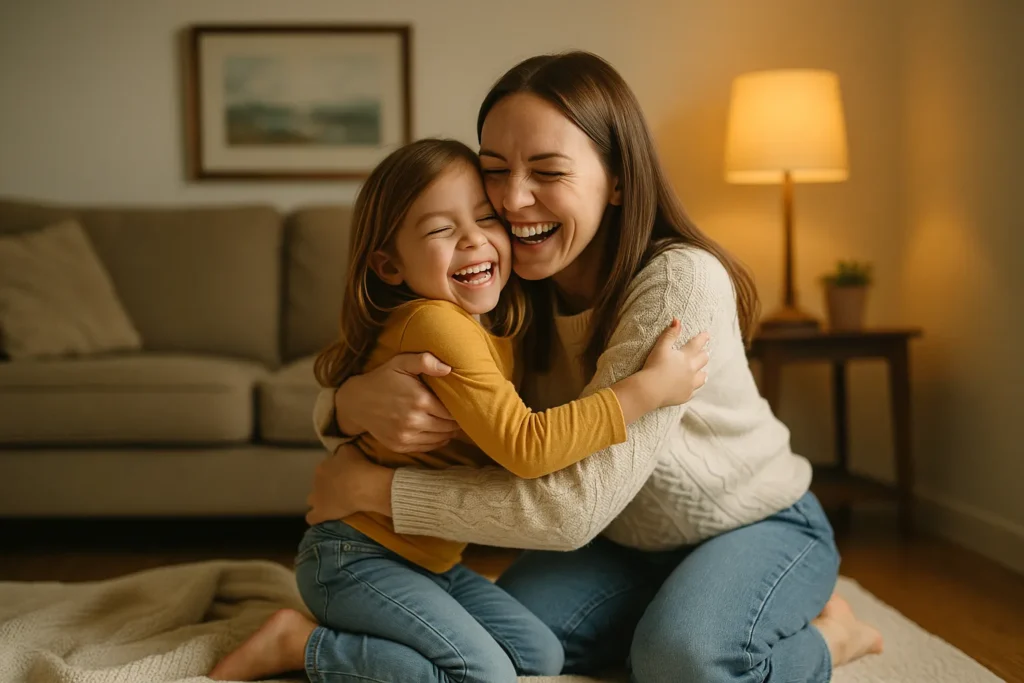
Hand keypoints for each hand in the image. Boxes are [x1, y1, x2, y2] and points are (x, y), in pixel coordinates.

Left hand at [305, 445, 394, 524]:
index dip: (335, 473)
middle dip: (327, 486)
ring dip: (320, 501)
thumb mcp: (349, 450)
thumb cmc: (358, 466)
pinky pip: (312, 518)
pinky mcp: (320, 513)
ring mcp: (316, 498)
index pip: (325, 469)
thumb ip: (340, 453)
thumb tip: (339, 455)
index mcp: (322, 467)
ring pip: (311, 500)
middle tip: (343, 489)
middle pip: (319, 484)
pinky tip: (324, 517)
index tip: (345, 475)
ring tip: (334, 504)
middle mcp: (316, 481)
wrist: (362, 485)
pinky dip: (317, 517)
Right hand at [335, 352, 459, 452]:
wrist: (356, 402)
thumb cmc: (382, 379)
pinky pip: (427, 447)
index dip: (459, 410)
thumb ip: (425, 361)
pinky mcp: (400, 446)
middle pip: (448, 427)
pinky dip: (436, 441)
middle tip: (459, 416)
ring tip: (451, 425)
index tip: (462, 406)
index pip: (452, 412)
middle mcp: (414, 421)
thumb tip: (448, 369)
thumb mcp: (401, 362)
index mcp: (420, 400)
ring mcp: (406, 436)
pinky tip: (437, 433)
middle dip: (455, 422)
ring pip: (440, 439)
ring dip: (448, 433)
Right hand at [641, 322, 709, 406]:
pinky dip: (692, 387)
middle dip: (704, 355)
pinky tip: (691, 387)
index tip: (707, 335)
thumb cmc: (654, 366)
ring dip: (702, 373)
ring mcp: (690, 384)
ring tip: (703, 372)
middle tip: (705, 353)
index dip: (702, 338)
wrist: (650, 389)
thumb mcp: (661, 347)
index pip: (697, 344)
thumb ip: (670, 334)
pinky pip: (693, 391)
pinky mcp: (685, 395)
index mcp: (686, 357)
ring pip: (702, 377)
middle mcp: (691, 370)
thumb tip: (677, 320)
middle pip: (703, 360)